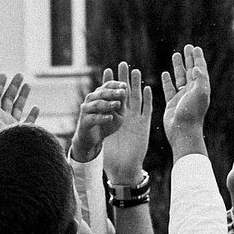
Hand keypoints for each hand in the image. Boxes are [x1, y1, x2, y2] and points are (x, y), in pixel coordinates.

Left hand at [0, 73, 38, 136]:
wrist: (9, 159)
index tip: (4, 75)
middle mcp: (4, 120)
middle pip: (8, 99)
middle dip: (13, 87)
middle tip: (19, 74)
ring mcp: (14, 126)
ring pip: (19, 107)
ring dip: (23, 96)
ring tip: (28, 84)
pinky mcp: (24, 133)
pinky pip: (29, 121)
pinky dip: (33, 114)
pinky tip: (36, 107)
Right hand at [68, 77, 127, 163]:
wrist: (93, 139)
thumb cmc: (106, 123)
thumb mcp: (118, 112)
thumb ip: (121, 102)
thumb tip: (125, 89)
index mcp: (99, 95)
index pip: (107, 86)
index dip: (115, 85)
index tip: (125, 85)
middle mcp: (91, 100)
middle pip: (101, 93)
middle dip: (112, 92)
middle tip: (122, 92)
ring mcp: (86, 110)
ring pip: (96, 104)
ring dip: (107, 104)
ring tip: (117, 104)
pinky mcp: (84, 122)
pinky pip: (93, 118)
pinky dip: (101, 118)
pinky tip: (110, 117)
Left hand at [102, 66, 153, 182]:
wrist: (124, 169)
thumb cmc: (112, 157)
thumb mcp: (102, 137)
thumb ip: (98, 125)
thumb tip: (85, 118)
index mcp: (116, 117)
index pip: (112, 96)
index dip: (110, 84)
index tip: (106, 70)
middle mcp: (126, 116)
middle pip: (126, 93)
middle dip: (123, 79)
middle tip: (122, 64)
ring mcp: (136, 120)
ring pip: (137, 99)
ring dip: (136, 85)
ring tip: (134, 71)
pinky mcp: (143, 126)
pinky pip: (146, 110)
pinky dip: (147, 99)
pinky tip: (146, 88)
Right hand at [161, 45, 211, 148]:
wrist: (182, 132)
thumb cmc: (192, 114)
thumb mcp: (199, 95)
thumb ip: (200, 80)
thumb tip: (197, 68)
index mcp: (201, 88)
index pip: (200, 69)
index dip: (198, 58)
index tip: (196, 48)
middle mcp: (192, 91)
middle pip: (190, 71)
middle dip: (189, 59)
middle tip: (187, 46)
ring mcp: (182, 97)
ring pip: (179, 78)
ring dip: (178, 67)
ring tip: (175, 54)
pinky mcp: (172, 103)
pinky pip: (169, 89)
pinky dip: (167, 80)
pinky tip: (165, 73)